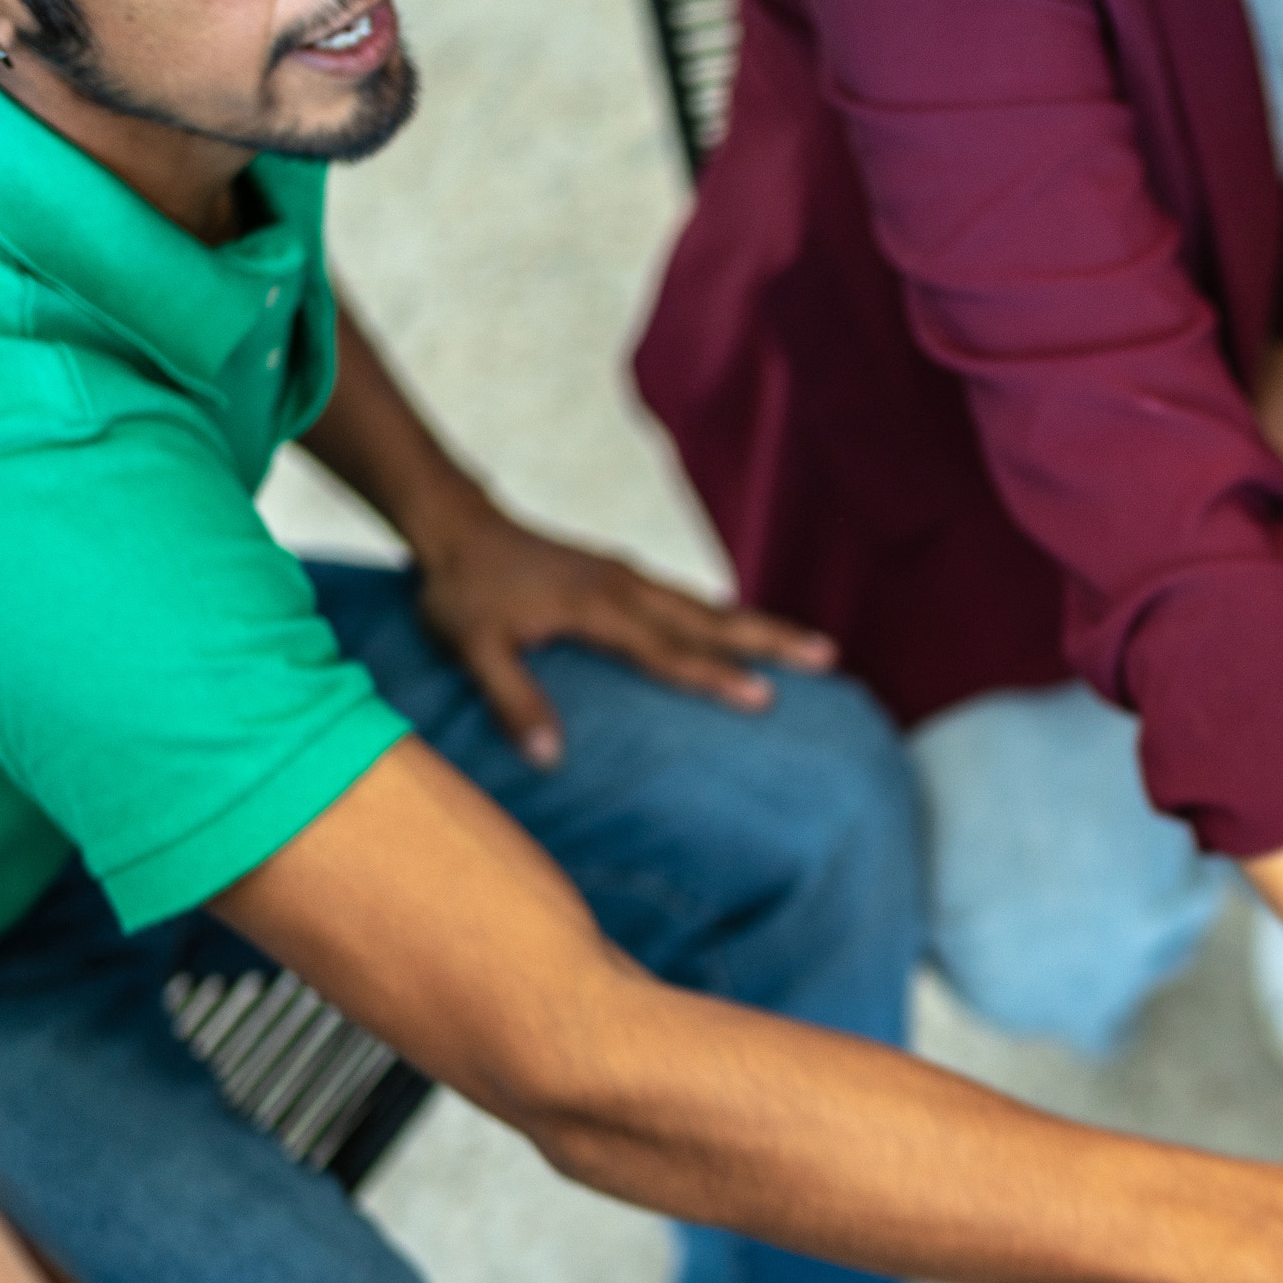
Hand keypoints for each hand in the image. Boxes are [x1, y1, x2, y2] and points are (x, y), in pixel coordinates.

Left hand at [414, 504, 834, 767]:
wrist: (455, 524)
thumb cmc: (461, 591)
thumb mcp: (473, 649)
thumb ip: (512, 700)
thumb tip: (550, 758)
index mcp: (598, 609)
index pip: (668, 651)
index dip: (716, 676)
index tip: (764, 696)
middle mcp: (626, 588)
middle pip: (712, 619)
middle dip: (771, 639)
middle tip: (827, 656)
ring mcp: (628, 577)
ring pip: (706, 606)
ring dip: (759, 626)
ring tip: (809, 647)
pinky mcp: (622, 575)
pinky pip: (686, 600)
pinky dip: (723, 617)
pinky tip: (739, 629)